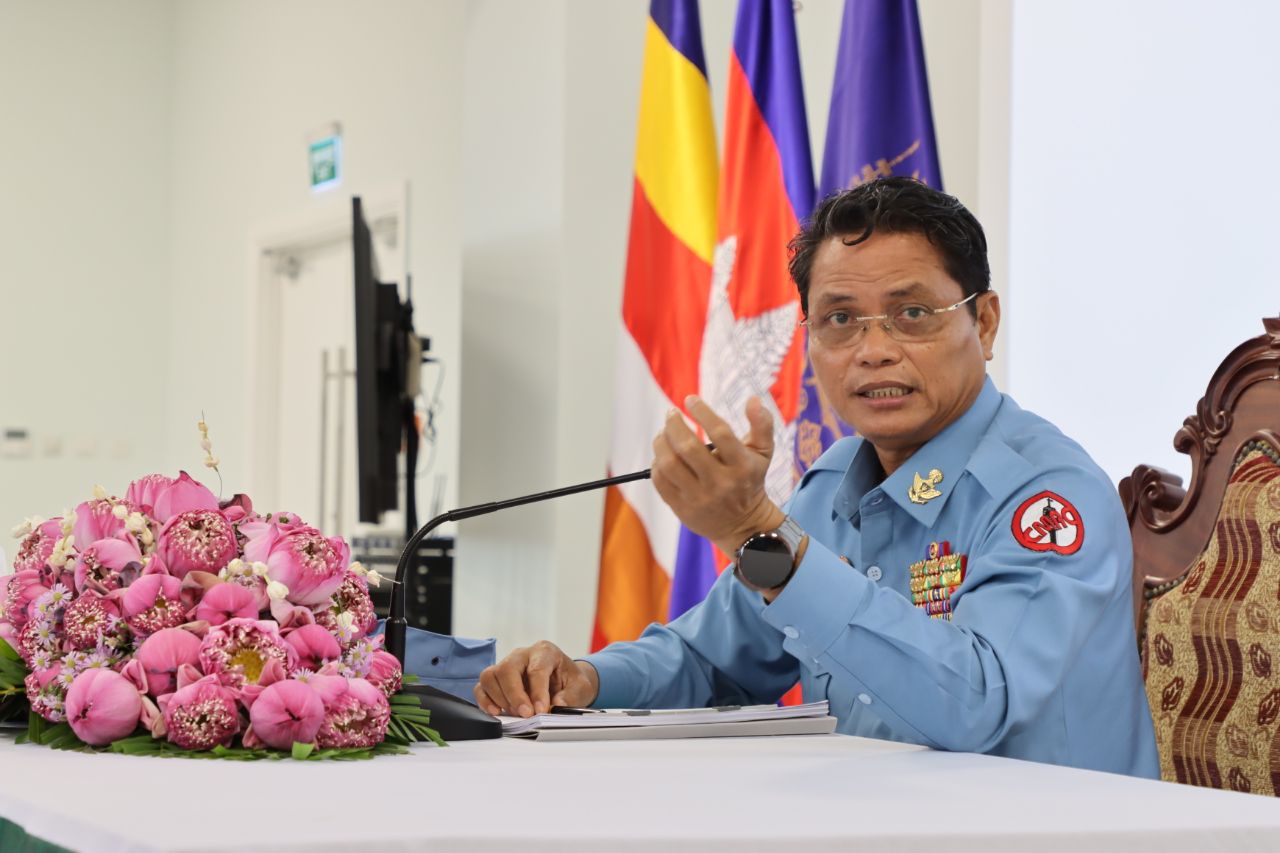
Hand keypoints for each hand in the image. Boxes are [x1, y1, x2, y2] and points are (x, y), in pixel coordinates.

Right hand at [474, 641, 599, 716]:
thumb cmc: (571, 682)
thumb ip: (571, 696)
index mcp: (545, 651)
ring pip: (491, 676)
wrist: (565, 682)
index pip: (536, 669)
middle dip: (515, 694)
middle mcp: (522, 654)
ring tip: (516, 714)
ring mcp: (506, 664)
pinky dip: (485, 700)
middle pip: (508, 669)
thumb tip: (556, 705)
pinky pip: (482, 686)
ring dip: (500, 698)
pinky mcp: (496, 679)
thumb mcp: (581, 688)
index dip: (537, 691)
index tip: (541, 710)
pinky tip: (497, 712)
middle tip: (526, 715)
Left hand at [651, 395, 785, 555]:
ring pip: (670, 464)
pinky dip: (657, 463)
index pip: (720, 433)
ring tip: (664, 433)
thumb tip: (753, 399)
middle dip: (674, 424)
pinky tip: (662, 455)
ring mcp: (700, 498)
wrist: (744, 526)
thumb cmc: (750, 481)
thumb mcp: (763, 454)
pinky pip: (661, 482)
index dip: (702, 412)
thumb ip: (762, 424)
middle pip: (689, 448)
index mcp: (742, 466)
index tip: (690, 400)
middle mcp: (721, 483)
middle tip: (671, 414)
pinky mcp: (683, 509)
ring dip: (661, 442)